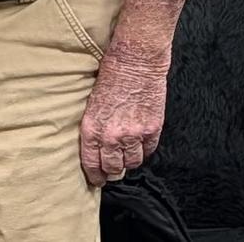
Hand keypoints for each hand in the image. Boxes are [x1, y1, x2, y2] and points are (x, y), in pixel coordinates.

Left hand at [80, 43, 169, 185]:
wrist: (134, 63)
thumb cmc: (109, 77)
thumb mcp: (91, 103)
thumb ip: (94, 125)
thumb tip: (96, 144)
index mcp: (92, 127)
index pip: (91, 162)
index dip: (94, 174)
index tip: (96, 180)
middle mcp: (112, 135)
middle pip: (113, 167)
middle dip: (111, 171)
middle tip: (111, 172)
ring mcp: (134, 134)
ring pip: (132, 162)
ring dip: (128, 162)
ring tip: (125, 159)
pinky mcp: (152, 129)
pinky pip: (148, 151)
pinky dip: (144, 151)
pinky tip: (139, 147)